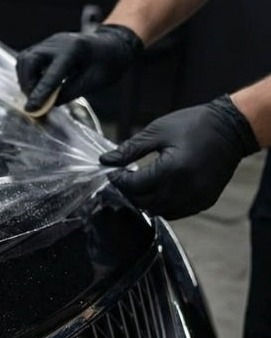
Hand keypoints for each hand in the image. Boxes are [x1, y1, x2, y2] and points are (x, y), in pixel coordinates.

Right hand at [16, 24, 142, 111]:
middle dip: (27, 83)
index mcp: (75, 49)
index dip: (40, 93)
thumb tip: (46, 105)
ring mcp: (49, 42)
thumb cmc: (107, 65)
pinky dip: (27, 73)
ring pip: (25, 59)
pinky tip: (36, 84)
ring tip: (34, 94)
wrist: (111, 45)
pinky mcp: (45, 45)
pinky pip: (27, 58)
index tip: (31, 109)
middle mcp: (58, 42)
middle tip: (34, 101)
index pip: (51, 74)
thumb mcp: (93, 82)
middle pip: (30, 60)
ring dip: (25, 79)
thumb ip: (69, 92)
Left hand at [99, 95, 259, 218]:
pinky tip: (158, 191)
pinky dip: (162, 206)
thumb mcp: (157, 131)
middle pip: (144, 202)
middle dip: (129, 192)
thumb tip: (105, 160)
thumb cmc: (194, 125)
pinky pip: (176, 213)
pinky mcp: (204, 202)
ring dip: (144, 201)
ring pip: (158, 211)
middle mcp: (185, 189)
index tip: (113, 172)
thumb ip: (130, 149)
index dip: (119, 180)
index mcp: (172, 170)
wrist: (231, 129)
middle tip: (124, 179)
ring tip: (140, 185)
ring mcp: (196, 198)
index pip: (134, 186)